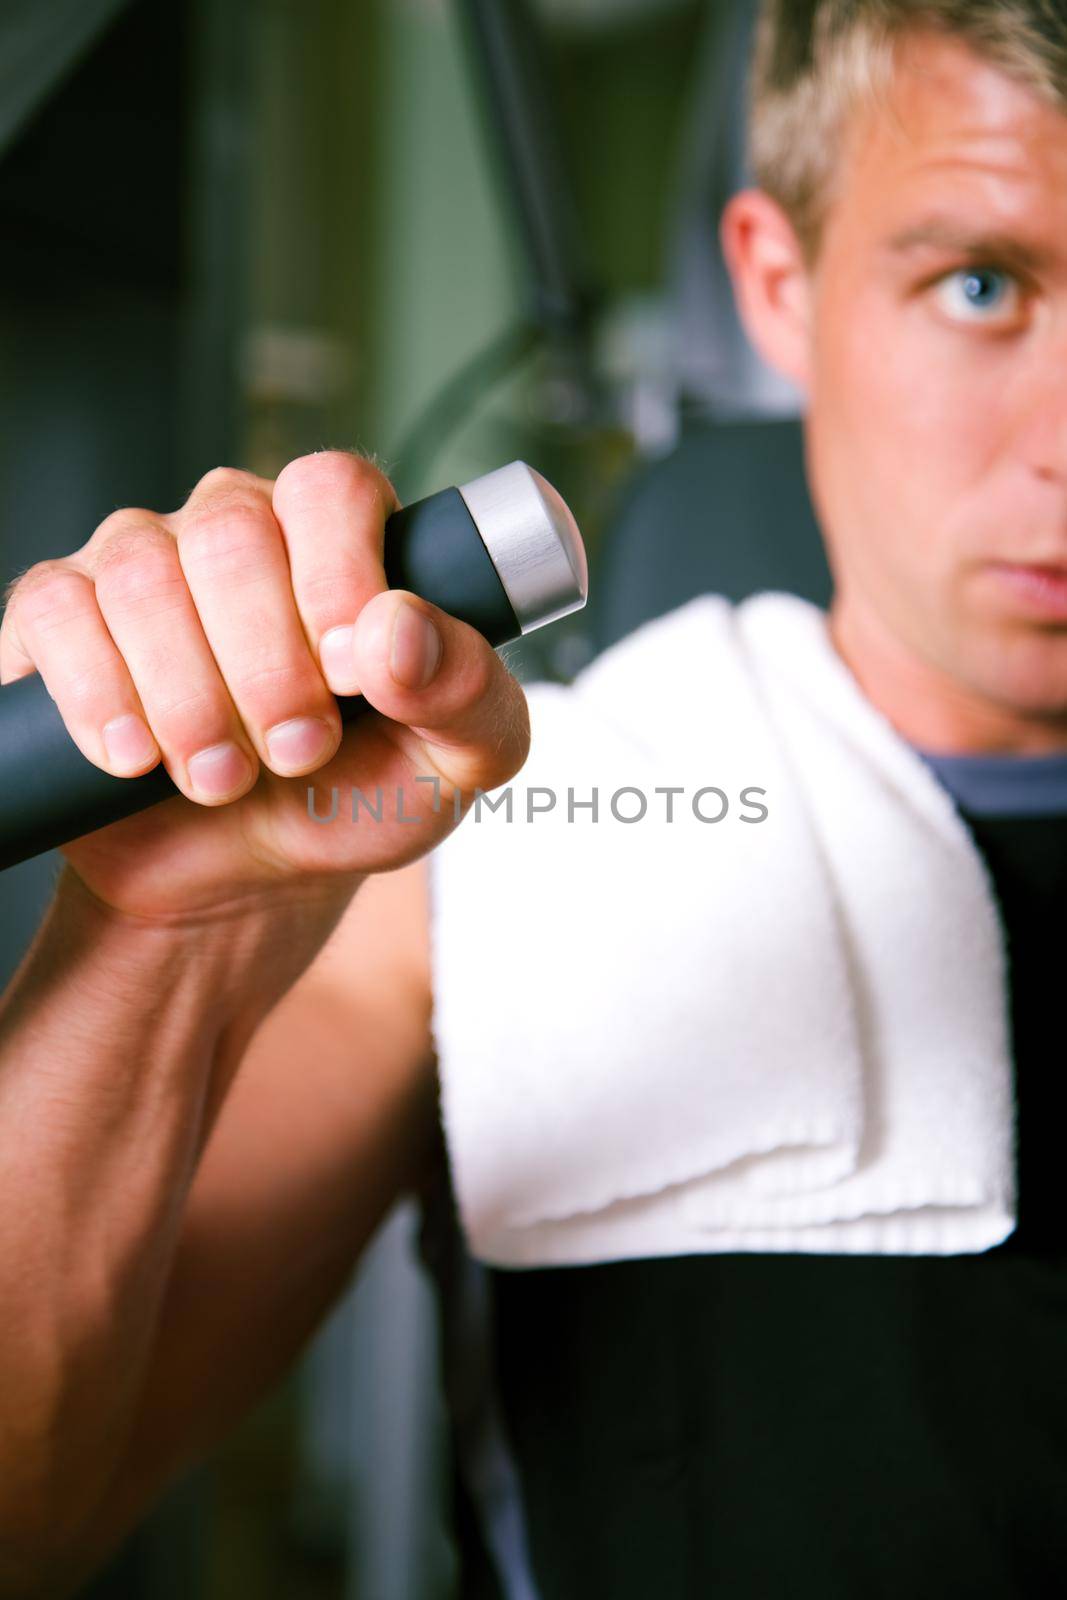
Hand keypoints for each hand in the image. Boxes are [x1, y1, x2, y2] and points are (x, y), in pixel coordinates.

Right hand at [0, 453, 529, 921]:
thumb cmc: (351, 800)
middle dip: (267, 666)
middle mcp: (237, 529)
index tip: (348, 676)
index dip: (338, 574)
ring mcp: (142, 564)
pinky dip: (100, 696)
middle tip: (296, 754)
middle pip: (232, 532)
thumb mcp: (452, 767)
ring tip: (222, 778)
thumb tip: (402, 632)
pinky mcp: (61, 617)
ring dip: (190, 699)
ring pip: (143, 575)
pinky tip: (136, 757)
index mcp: (340, 540)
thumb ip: (468, 695)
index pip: (332, 488)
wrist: (245, 880)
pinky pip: (60, 614)